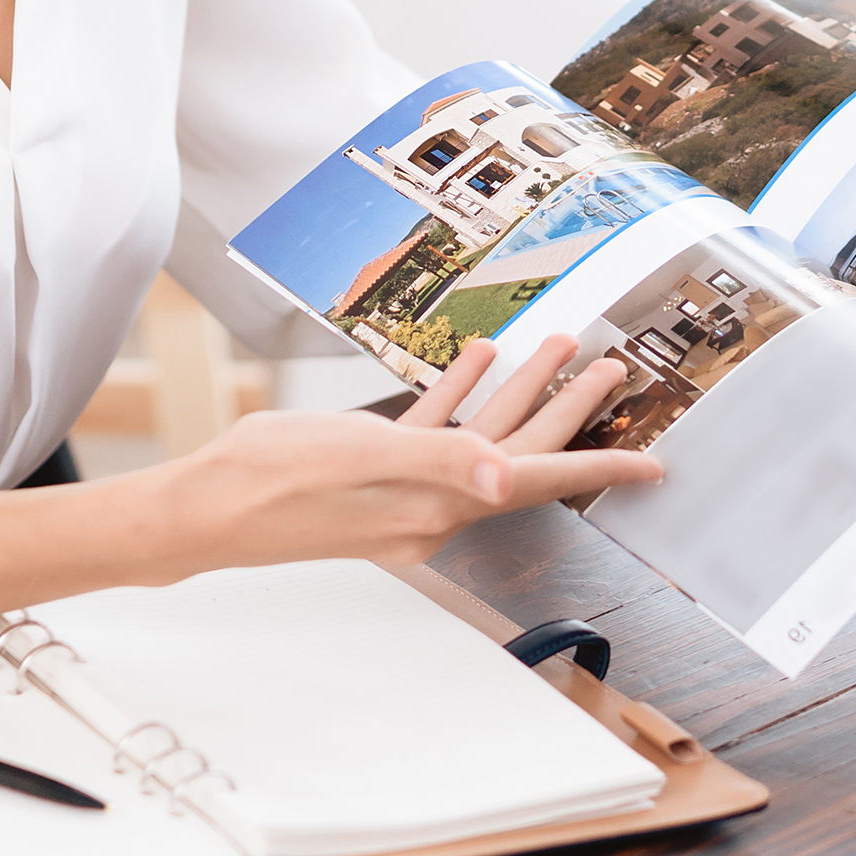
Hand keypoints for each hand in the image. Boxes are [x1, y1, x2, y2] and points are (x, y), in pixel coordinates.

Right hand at [156, 337, 665, 569]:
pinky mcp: (371, 470)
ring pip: (481, 434)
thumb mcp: (357, 458)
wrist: (201, 509)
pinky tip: (475, 359)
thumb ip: (435, 459)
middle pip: (520, 452)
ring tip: (560, 345)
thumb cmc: (267, 484)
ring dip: (520, 389)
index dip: (598, 469)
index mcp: (435, 506)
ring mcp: (402, 489)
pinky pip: (433, 431)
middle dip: (571, 409)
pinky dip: (459, 393)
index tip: (654, 466)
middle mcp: (430, 504)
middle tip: (614, 367)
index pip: (534, 482)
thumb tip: (501, 473)